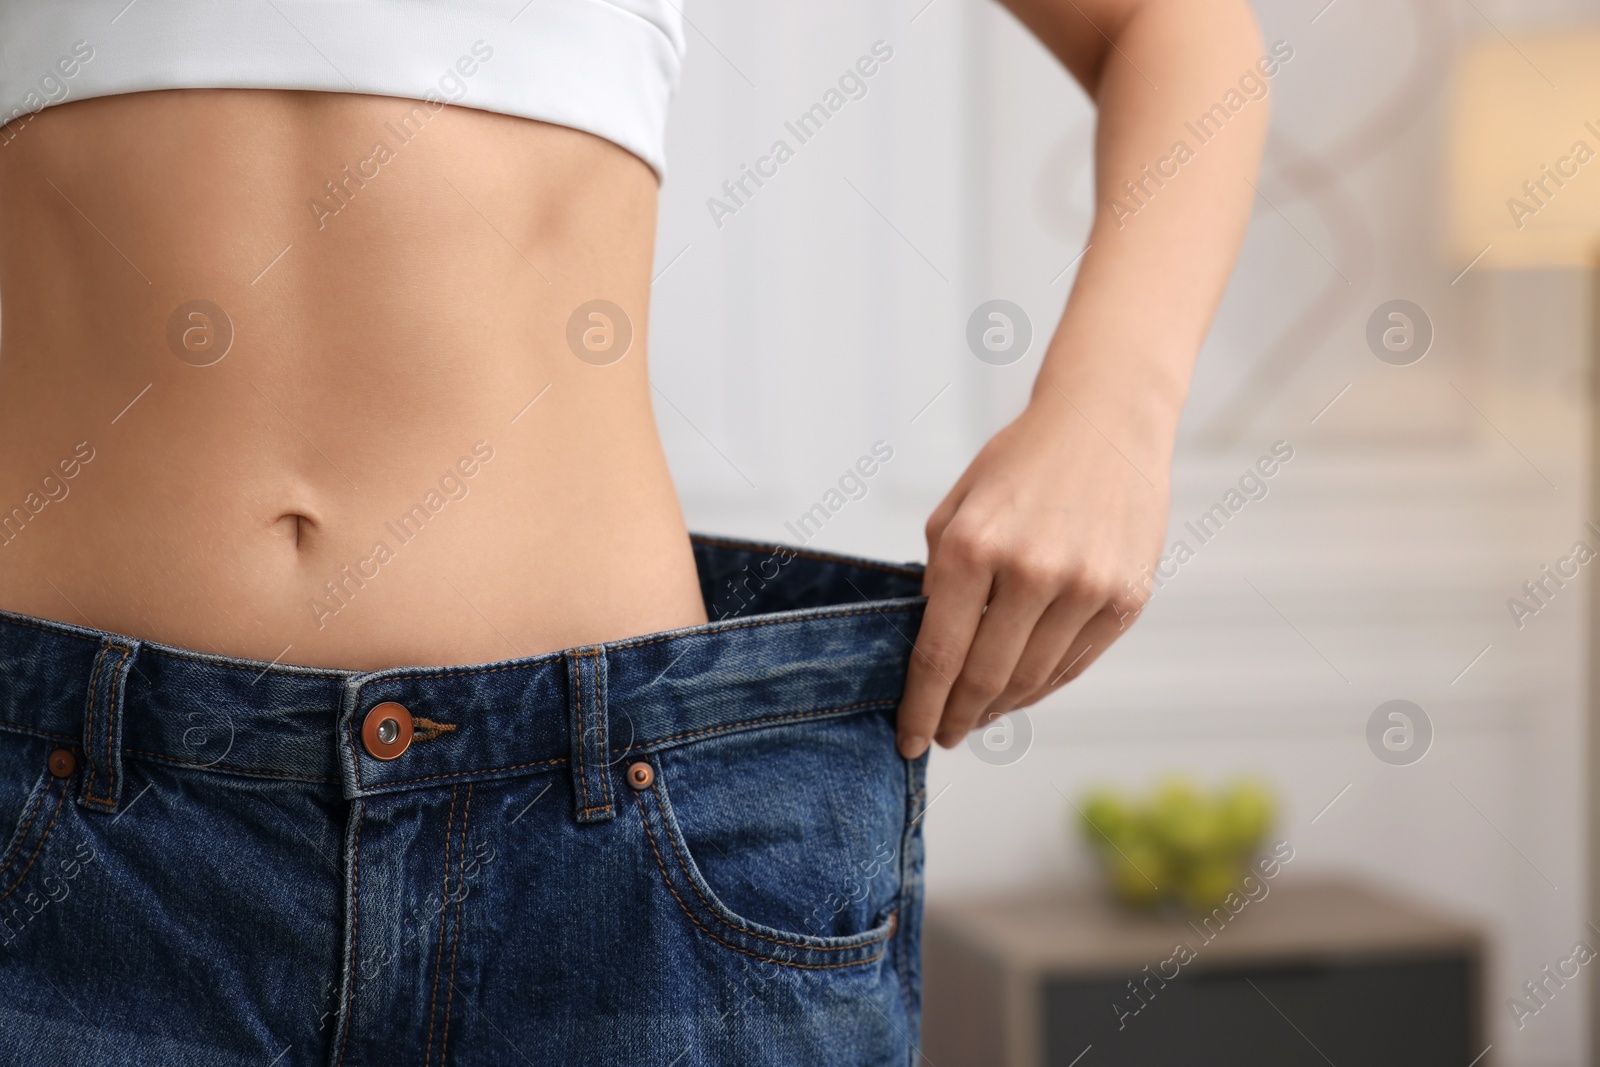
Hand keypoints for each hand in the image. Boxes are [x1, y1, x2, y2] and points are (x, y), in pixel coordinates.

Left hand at [896, 388, 1171, 757]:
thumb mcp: (957, 510)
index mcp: (972, 547)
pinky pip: (1074, 664)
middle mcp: (1030, 571)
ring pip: (1032, 681)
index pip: (938, 655)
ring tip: (979, 715)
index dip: (920, 708)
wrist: (1105, 424)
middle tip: (943, 735)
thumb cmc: (1021, 464)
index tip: (908, 739)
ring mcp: (1085, 587)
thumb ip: (939, 578)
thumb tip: (932, 652)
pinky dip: (1042, 686)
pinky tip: (1021, 691)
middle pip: (984, 679)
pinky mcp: (1125, 598)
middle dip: (957, 718)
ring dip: (1000, 708)